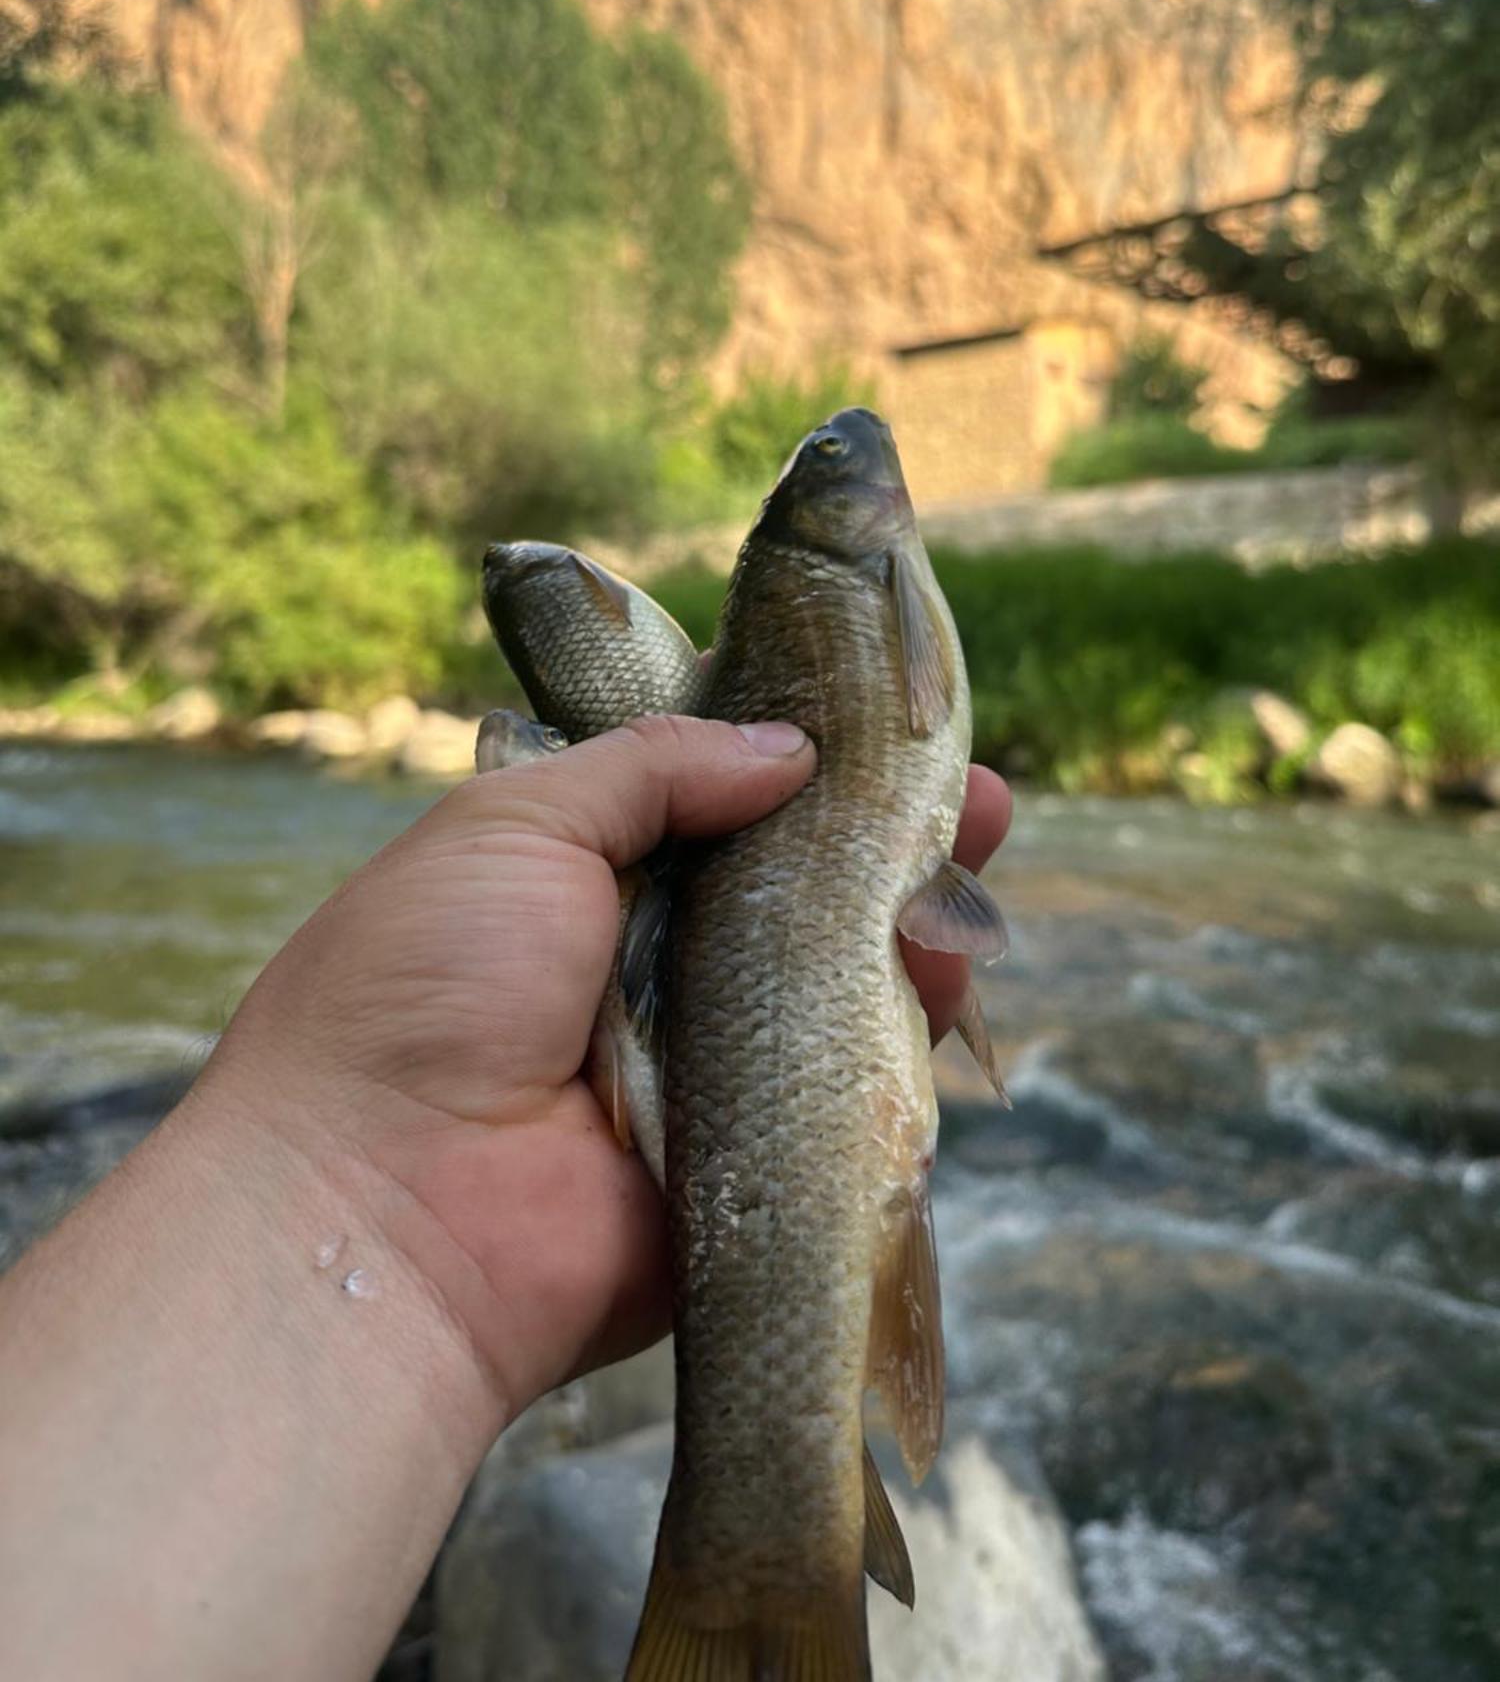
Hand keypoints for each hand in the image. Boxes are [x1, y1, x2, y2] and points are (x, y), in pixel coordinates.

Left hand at [210, 719, 1011, 1426]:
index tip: (875, 723)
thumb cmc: (422, 990)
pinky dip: (904, 1020)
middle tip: (966, 787)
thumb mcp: (516, 825)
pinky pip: (848, 1085)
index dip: (796, 766)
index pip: (714, 809)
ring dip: (909, 914)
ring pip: (837, 981)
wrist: (382, 1211)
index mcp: (580, 886)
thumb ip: (652, 768)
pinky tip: (949, 954)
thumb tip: (786, 748)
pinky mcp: (752, 1158)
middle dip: (880, 836)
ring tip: (974, 842)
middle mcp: (651, 973)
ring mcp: (707, 1069)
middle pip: (794, 892)